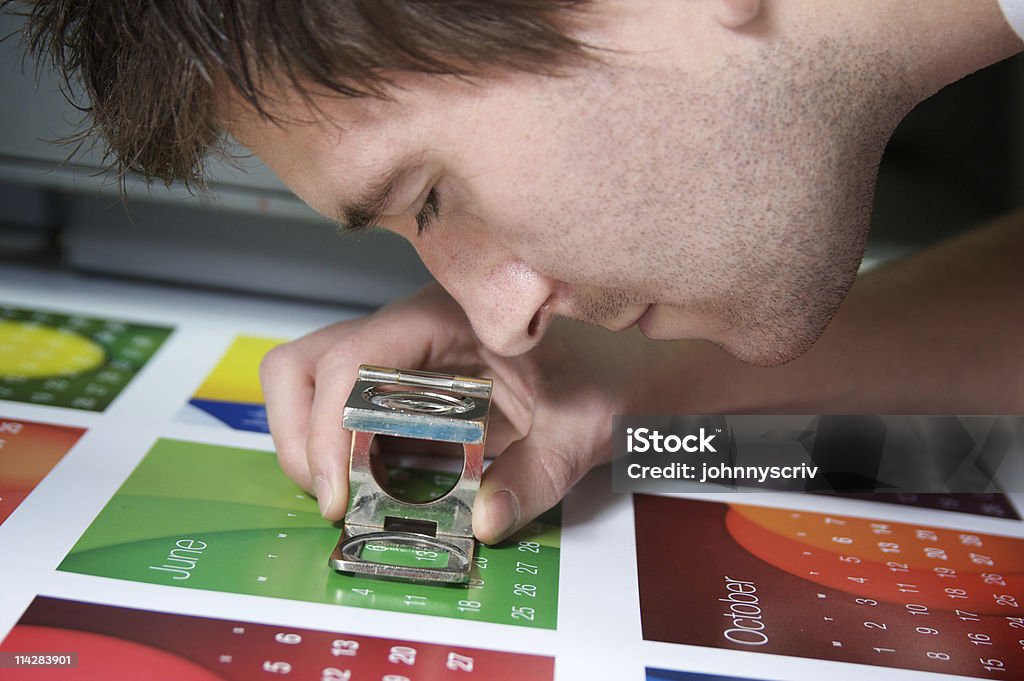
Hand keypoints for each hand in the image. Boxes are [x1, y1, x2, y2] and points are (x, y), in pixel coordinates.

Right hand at [260, 282, 668, 542]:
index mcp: (444, 316)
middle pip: (307, 364)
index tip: (339, 493)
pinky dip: (345, 458)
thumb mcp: (580, 425)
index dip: (328, 428)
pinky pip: (350, 419)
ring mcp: (403, 359)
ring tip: (350, 500)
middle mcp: (410, 329)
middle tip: (332, 497)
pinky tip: (376, 492)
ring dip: (315, 447)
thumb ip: (535, 474)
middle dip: (301, 434)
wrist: (628, 368)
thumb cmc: (608, 374)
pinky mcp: (406, 392)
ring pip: (316, 388)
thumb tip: (483, 523)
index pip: (349, 359)